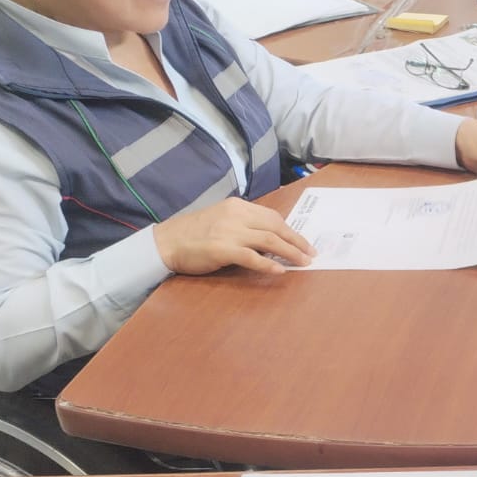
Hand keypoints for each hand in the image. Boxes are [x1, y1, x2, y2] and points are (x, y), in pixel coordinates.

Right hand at [152, 197, 316, 274]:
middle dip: (297, 241)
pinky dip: (269, 264)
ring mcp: (230, 232)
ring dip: (290, 253)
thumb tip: (270, 238)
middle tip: (311, 253)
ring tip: (303, 262)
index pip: (272, 217)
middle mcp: (236, 216)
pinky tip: (280, 271)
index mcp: (238, 206)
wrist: (165, 242)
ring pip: (270, 241)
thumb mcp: (221, 219)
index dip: (291, 230)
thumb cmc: (194, 233)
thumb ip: (244, 224)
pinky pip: (253, 257)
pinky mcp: (223, 249)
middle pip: (276, 227)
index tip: (303, 241)